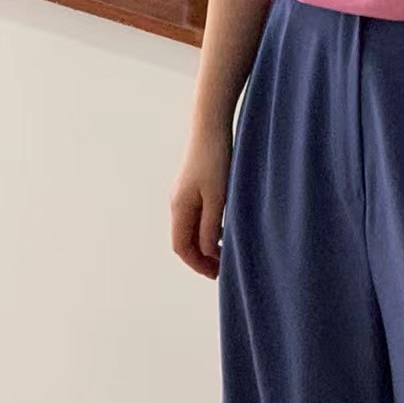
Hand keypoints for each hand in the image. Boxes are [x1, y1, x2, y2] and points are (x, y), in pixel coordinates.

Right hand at [171, 124, 231, 278]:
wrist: (211, 127)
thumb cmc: (216, 160)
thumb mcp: (217, 197)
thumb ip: (210, 226)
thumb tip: (207, 253)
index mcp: (180, 208)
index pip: (182, 247)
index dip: (197, 264)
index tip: (216, 275)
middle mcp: (177, 204)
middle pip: (185, 240)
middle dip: (201, 258)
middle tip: (222, 270)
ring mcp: (184, 195)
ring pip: (191, 229)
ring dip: (206, 244)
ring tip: (226, 254)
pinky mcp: (194, 186)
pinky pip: (197, 216)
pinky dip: (208, 229)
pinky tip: (226, 230)